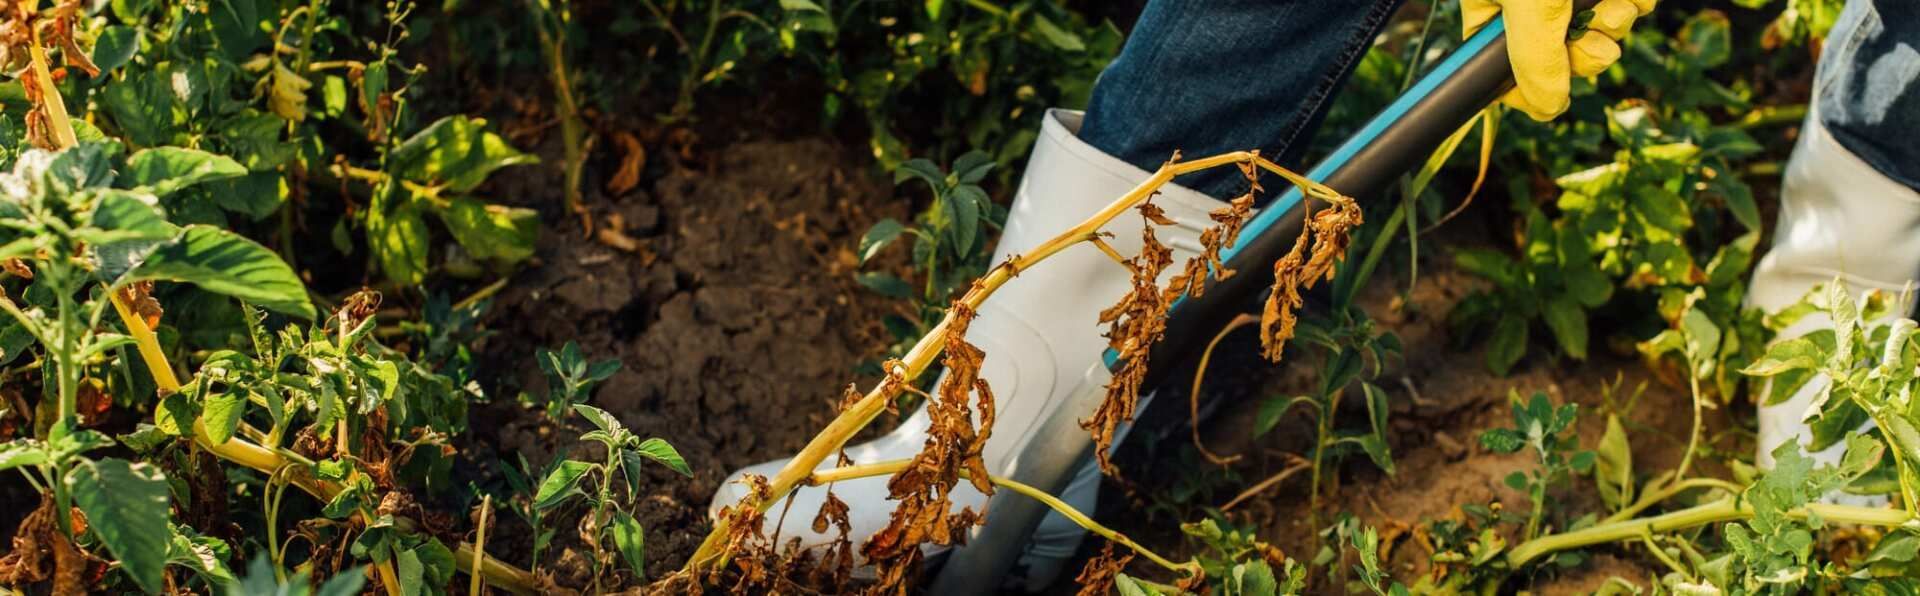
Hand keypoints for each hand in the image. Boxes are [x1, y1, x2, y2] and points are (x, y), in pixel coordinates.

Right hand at [1463, 0, 1656, 119]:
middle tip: (1595, 46)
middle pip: (1561, 52)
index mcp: (1495, 8)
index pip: (1500, 65)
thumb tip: (1548, 110)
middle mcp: (1531, 2)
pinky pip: (1631, 4)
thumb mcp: (1530, 6)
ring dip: (1616, 26)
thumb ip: (1534, 59)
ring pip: (1602, 30)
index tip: (1550, 101)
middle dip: (1585, 54)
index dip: (1528, 88)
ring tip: (1616, 7)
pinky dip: (1638, 1)